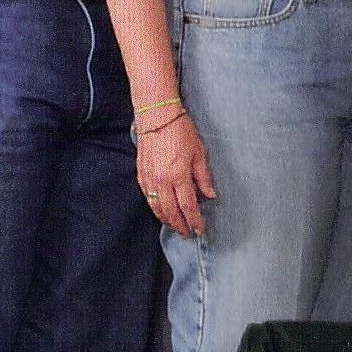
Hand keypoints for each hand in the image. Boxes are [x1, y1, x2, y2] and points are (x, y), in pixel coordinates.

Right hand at [136, 111, 216, 236]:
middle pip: (171, 211)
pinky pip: (147, 197)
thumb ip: (203, 177)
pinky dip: (155, 208)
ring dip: (166, 220)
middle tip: (187, 234)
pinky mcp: (141, 174)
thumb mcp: (199, 153)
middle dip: (180, 225)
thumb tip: (210, 195)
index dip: (194, 220)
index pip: (188, 206)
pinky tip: (161, 211)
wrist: (156, 117)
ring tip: (175, 226)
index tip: (199, 230)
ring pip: (156, 207)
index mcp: (179, 176)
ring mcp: (149, 179)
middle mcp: (162, 181)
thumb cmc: (181, 131)